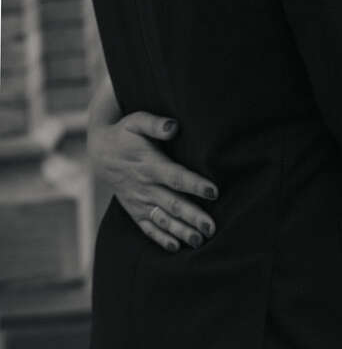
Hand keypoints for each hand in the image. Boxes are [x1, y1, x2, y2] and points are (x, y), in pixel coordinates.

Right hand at [88, 112, 217, 251]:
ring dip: (181, 231)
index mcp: (149, 165)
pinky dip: (161, 239)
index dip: (194, 184)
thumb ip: (156, 124)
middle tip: (211, 227)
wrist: (100, 152)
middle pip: (172, 203)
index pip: (175, 177)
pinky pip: (148, 228)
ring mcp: (139, 201)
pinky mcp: (135, 210)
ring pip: (162, 219)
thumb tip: (174, 126)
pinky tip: (176, 247)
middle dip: (192, 216)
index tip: (214, 191)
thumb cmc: (125, 133)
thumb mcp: (137, 121)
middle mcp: (145, 186)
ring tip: (199, 241)